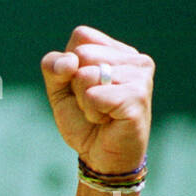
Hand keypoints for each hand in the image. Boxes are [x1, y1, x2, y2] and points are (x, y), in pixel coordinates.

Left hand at [41, 26, 153, 175]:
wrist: (102, 158)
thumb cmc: (85, 123)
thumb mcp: (60, 91)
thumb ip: (54, 68)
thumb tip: (69, 62)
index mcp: (118, 51)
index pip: (81, 36)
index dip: (69, 65)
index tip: (82, 87)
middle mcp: (135, 59)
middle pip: (82, 53)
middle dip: (75, 85)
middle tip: (93, 104)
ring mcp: (140, 76)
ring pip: (85, 75)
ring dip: (84, 102)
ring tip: (102, 113)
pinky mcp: (137, 96)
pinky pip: (94, 96)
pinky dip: (92, 112)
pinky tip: (109, 120)